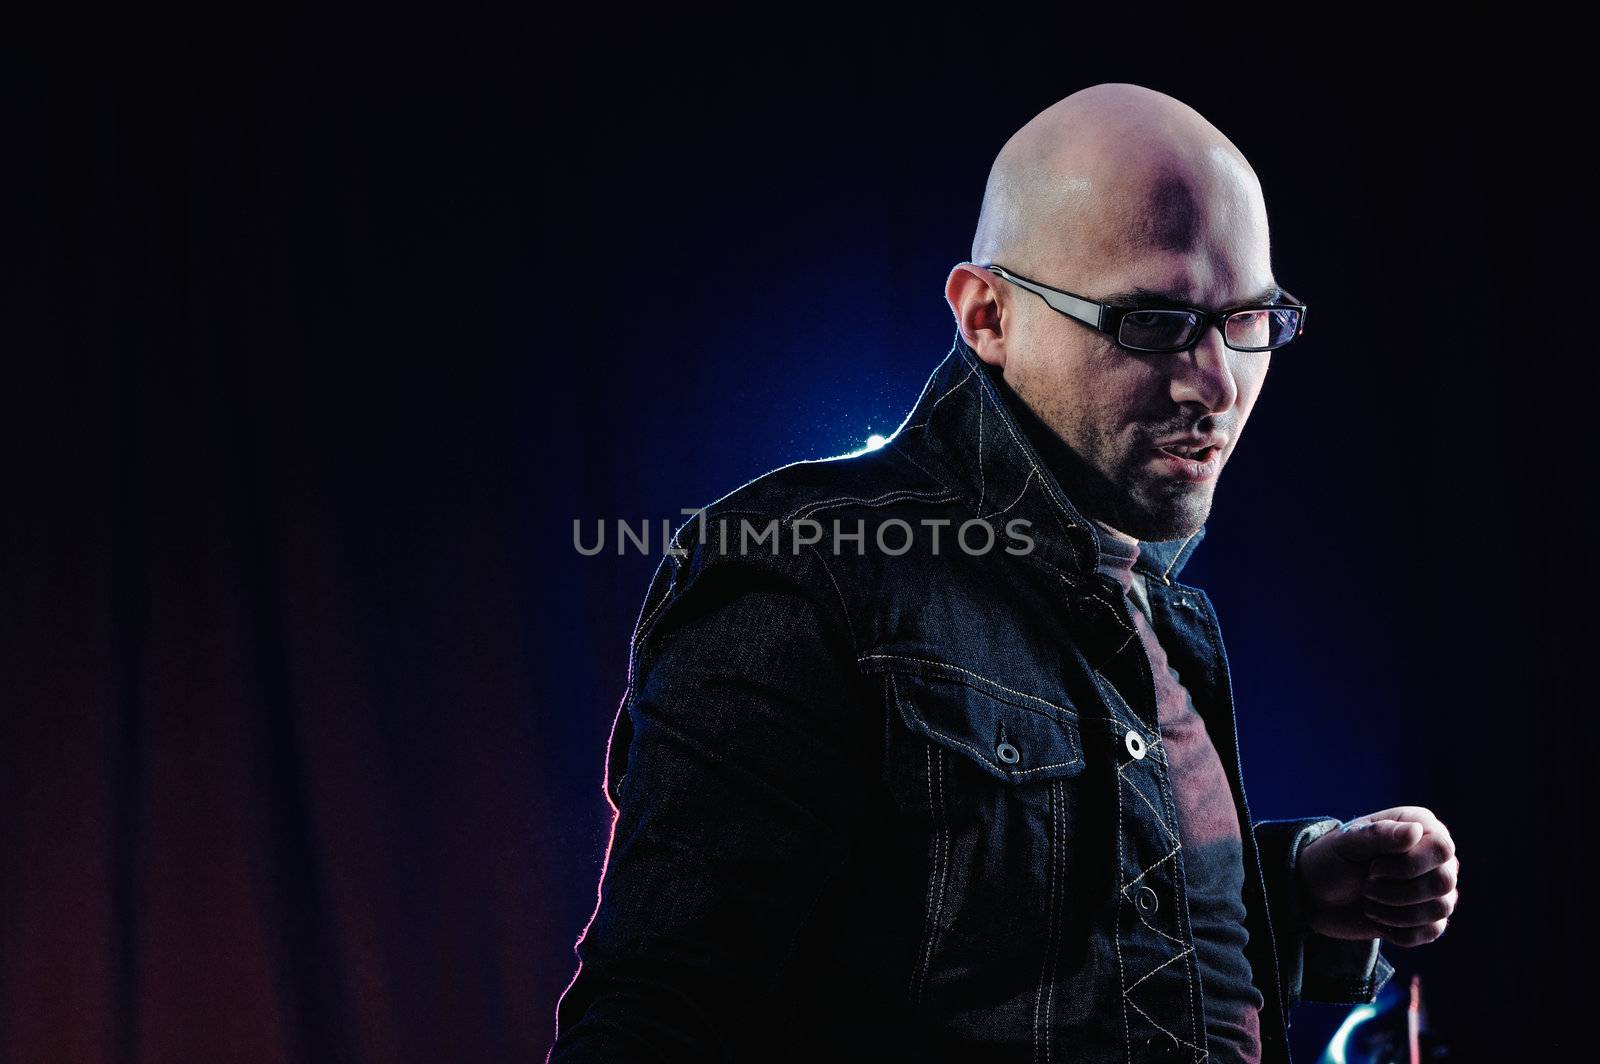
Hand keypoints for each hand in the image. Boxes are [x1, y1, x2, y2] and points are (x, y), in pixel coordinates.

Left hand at [1295, 805, 1458, 946]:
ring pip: (1441, 908)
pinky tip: (1379, 920)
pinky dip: (1400, 931)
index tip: (1374, 867)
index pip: (1442, 848)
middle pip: (1443, 882)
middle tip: (1367, 887)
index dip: (1409, 865)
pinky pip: (1433, 931)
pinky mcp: (1428, 917)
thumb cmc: (1332, 859)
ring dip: (1397, 912)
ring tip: (1369, 902)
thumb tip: (1416, 831)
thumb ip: (1378, 834)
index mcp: (1420, 826)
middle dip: (1399, 892)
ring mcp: (1434, 888)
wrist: (1316, 894)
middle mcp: (1435, 856)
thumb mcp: (1346, 843)